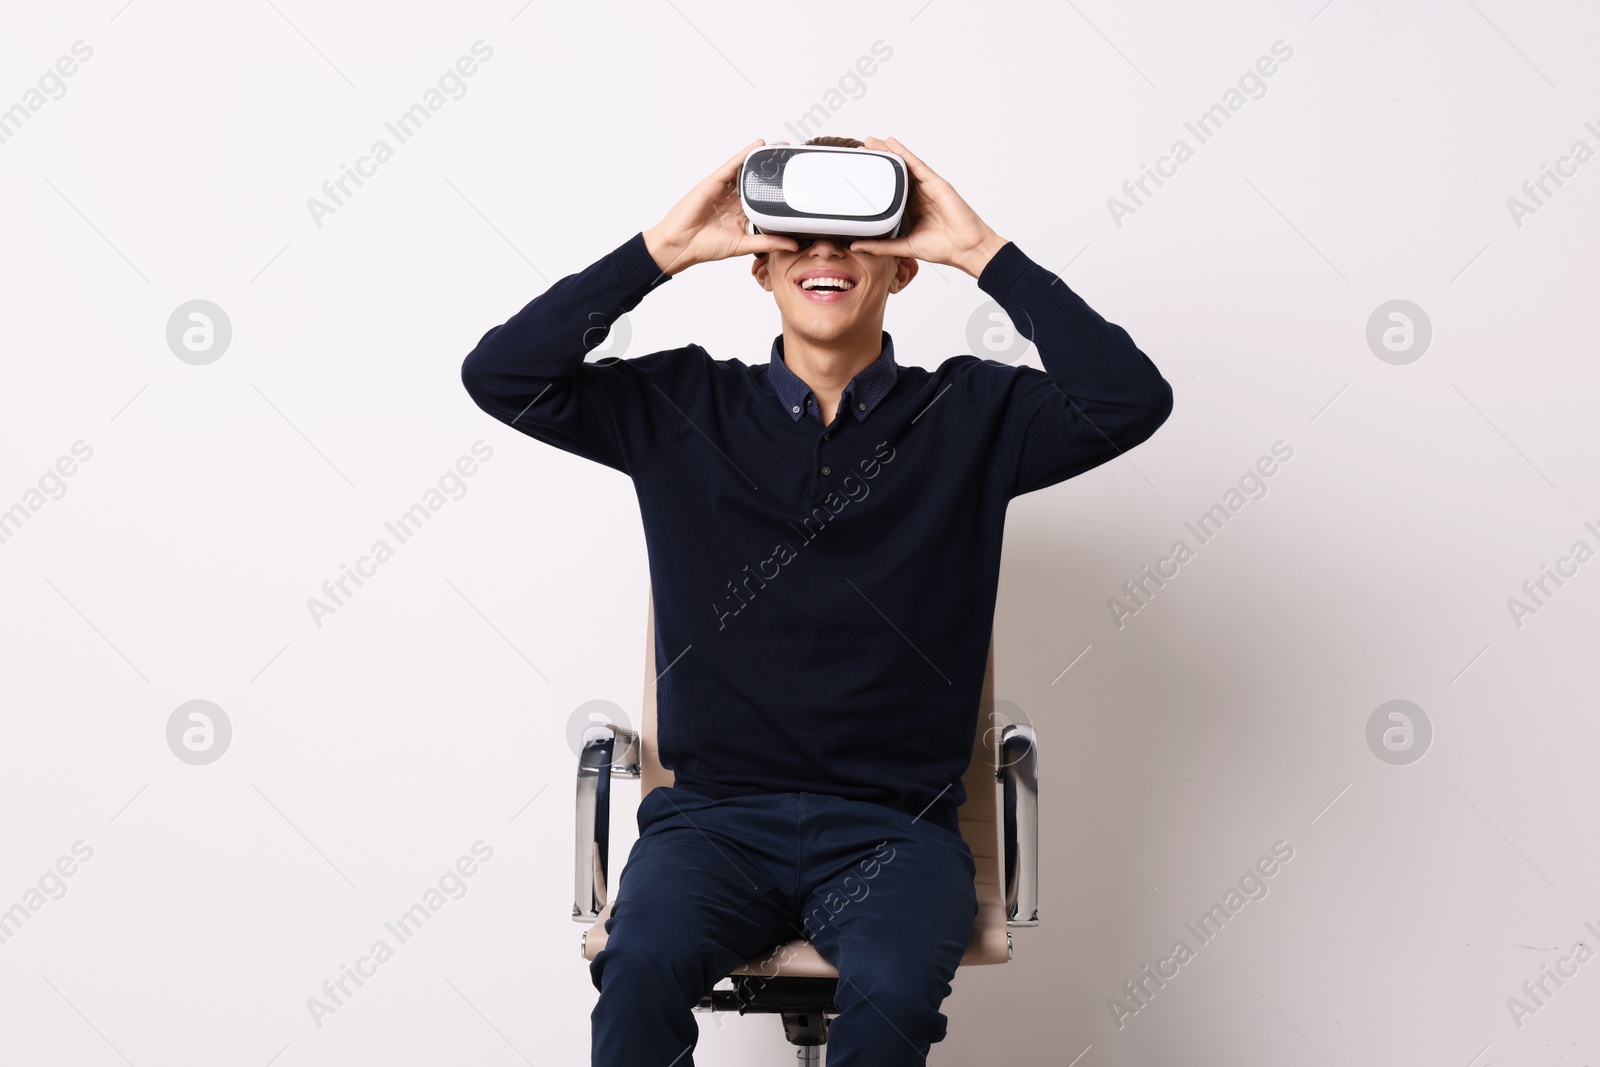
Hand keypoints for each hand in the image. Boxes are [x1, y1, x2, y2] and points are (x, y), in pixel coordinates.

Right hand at [643, 139, 800, 275]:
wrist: (681, 244)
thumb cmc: (705, 246)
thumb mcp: (745, 245)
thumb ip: (769, 243)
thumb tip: (794, 246)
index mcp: (741, 215)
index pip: (763, 200)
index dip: (777, 191)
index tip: (795, 183)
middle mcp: (733, 200)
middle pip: (755, 182)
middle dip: (771, 171)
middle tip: (790, 158)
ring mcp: (723, 190)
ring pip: (745, 170)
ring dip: (760, 159)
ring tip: (778, 147)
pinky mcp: (713, 182)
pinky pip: (731, 166)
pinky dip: (743, 155)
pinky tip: (757, 145)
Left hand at [847, 136, 1007, 277]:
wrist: (966, 248)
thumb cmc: (942, 248)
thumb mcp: (903, 247)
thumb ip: (880, 246)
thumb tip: (856, 246)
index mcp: (910, 209)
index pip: (888, 191)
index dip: (874, 180)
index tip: (857, 172)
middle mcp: (917, 196)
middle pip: (894, 174)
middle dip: (878, 161)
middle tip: (859, 150)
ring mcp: (927, 187)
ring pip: (903, 165)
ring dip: (887, 152)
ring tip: (869, 142)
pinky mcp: (935, 183)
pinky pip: (916, 164)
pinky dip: (903, 152)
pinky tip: (891, 143)